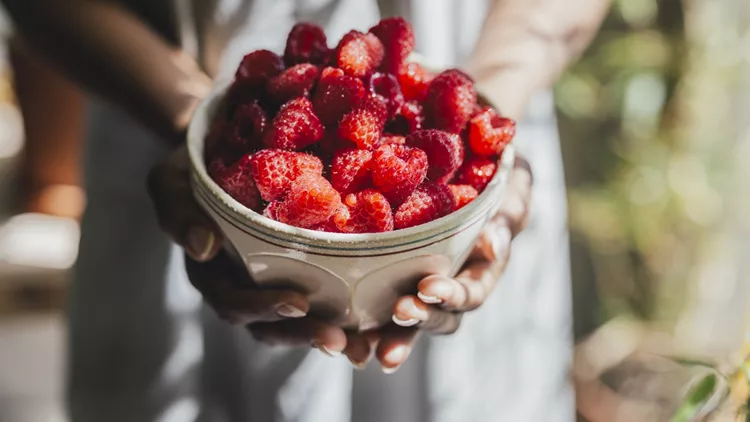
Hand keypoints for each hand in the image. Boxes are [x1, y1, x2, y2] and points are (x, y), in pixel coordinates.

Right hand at [147, 146, 353, 354]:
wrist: (224, 150)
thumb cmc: (195, 166)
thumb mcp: (171, 180)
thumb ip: (179, 211)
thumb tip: (203, 247)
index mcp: (211, 274)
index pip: (234, 302)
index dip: (264, 308)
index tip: (299, 302)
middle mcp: (241, 287)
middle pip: (270, 325)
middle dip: (304, 334)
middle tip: (339, 340)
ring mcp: (270, 284)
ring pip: (298, 323)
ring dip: (329, 336)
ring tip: (363, 346)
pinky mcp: (301, 273)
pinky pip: (322, 302)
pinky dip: (346, 317)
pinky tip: (376, 325)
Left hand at [345, 155, 532, 371]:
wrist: (462, 160)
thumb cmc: (492, 173)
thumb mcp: (510, 184)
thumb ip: (510, 211)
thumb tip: (491, 242)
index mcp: (480, 270)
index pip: (470, 292)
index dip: (452, 295)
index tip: (429, 285)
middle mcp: (449, 286)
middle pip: (437, 317)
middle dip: (419, 318)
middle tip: (400, 311)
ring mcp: (417, 286)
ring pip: (405, 322)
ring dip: (389, 336)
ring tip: (367, 347)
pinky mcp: (386, 278)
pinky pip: (373, 308)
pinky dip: (359, 327)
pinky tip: (339, 336)